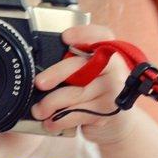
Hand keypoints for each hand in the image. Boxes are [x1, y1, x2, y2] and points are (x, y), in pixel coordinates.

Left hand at [31, 24, 137, 145]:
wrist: (119, 124)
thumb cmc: (96, 94)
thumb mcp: (91, 75)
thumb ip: (76, 65)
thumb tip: (40, 66)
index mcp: (109, 53)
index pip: (101, 36)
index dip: (83, 34)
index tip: (65, 37)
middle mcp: (115, 68)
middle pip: (81, 66)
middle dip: (56, 74)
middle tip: (39, 83)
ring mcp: (113, 90)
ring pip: (75, 94)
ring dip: (51, 104)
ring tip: (38, 111)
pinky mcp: (108, 111)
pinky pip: (78, 113)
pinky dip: (60, 119)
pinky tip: (50, 122)